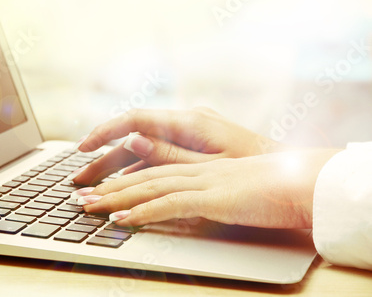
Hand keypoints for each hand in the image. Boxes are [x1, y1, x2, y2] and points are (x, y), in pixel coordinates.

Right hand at [74, 107, 281, 184]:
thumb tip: (131, 138)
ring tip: (92, 185)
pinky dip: (138, 171)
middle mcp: (185, 124)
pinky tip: (121, 184)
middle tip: (79, 179)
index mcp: (189, 122)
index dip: (105, 132)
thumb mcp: (210, 166)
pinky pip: (157, 158)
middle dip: (104, 159)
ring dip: (117, 167)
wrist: (288, 174)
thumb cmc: (253, 169)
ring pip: (143, 151)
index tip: (83, 148)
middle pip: (134, 139)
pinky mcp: (192, 149)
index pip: (135, 120)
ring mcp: (188, 136)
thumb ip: (169, 154)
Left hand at [75, 148, 341, 228]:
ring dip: (115, 198)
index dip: (123, 179)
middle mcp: (194, 168)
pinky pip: (168, 204)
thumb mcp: (229, 183)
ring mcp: (201, 180)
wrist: (302, 182)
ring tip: (89, 207)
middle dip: (108, 187)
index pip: (151, 170)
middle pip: (141, 175)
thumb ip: (200, 181)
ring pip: (147, 186)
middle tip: (80, 198)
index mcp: (197, 165)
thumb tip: (172, 186)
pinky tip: (121, 219)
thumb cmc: (271, 186)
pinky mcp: (211, 197)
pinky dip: (141, 211)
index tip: (100, 189)